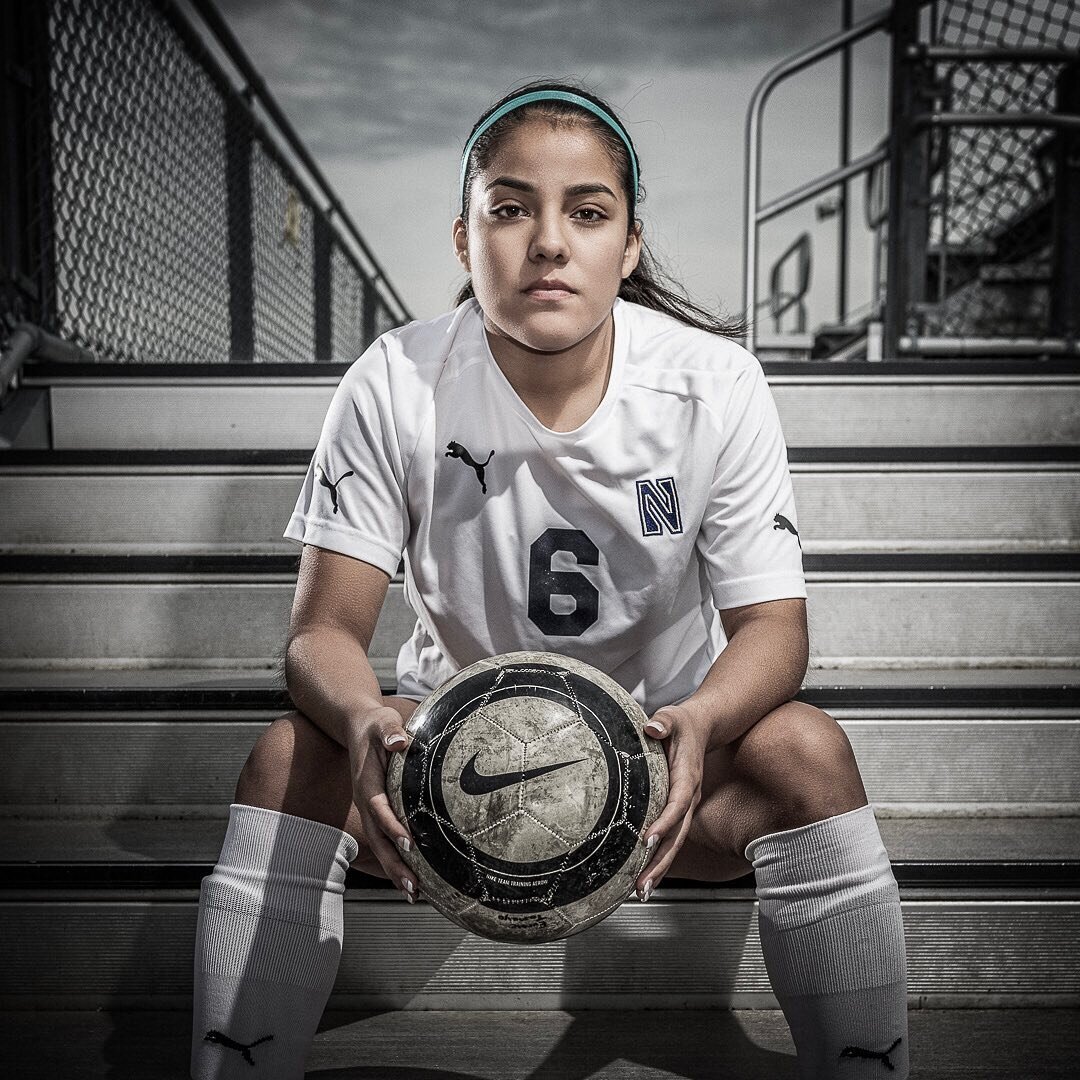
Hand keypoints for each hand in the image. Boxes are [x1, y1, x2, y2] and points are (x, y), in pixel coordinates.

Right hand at [347, 705, 416, 902]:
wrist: (359, 728)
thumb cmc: (375, 725)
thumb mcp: (383, 722)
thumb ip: (390, 731)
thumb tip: (399, 740)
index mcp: (367, 783)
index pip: (380, 809)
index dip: (393, 828)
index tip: (409, 845)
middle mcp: (366, 802)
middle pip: (378, 839)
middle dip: (394, 865)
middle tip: (413, 887)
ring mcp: (370, 811)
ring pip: (380, 846)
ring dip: (395, 871)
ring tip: (414, 894)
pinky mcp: (377, 814)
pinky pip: (385, 841)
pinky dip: (396, 862)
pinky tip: (412, 878)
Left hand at [635, 703, 707, 901]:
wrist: (703, 728)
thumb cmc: (683, 723)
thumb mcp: (672, 717)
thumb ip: (663, 722)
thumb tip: (652, 728)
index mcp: (687, 777)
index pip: (676, 805)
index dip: (664, 823)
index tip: (647, 840)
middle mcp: (689, 798)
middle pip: (676, 837)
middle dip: (660, 863)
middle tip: (642, 886)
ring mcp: (686, 807)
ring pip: (674, 844)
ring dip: (659, 869)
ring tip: (641, 891)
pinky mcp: (679, 811)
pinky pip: (670, 839)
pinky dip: (658, 859)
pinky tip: (644, 875)